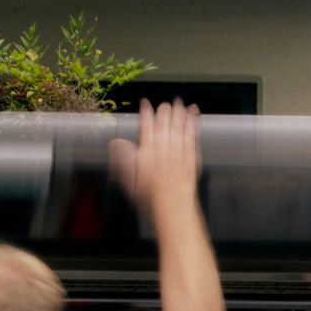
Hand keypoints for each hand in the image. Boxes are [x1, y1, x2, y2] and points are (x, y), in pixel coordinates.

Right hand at [110, 98, 201, 222]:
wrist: (173, 207)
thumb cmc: (150, 198)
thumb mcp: (129, 180)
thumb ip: (124, 159)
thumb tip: (116, 143)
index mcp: (147, 152)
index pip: (145, 127)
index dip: (145, 113)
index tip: (145, 103)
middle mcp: (163, 149)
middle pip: (164, 124)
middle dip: (165, 111)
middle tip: (165, 102)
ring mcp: (179, 152)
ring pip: (179, 127)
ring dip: (180, 113)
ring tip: (180, 103)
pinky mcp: (192, 158)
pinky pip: (193, 136)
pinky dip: (194, 124)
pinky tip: (194, 115)